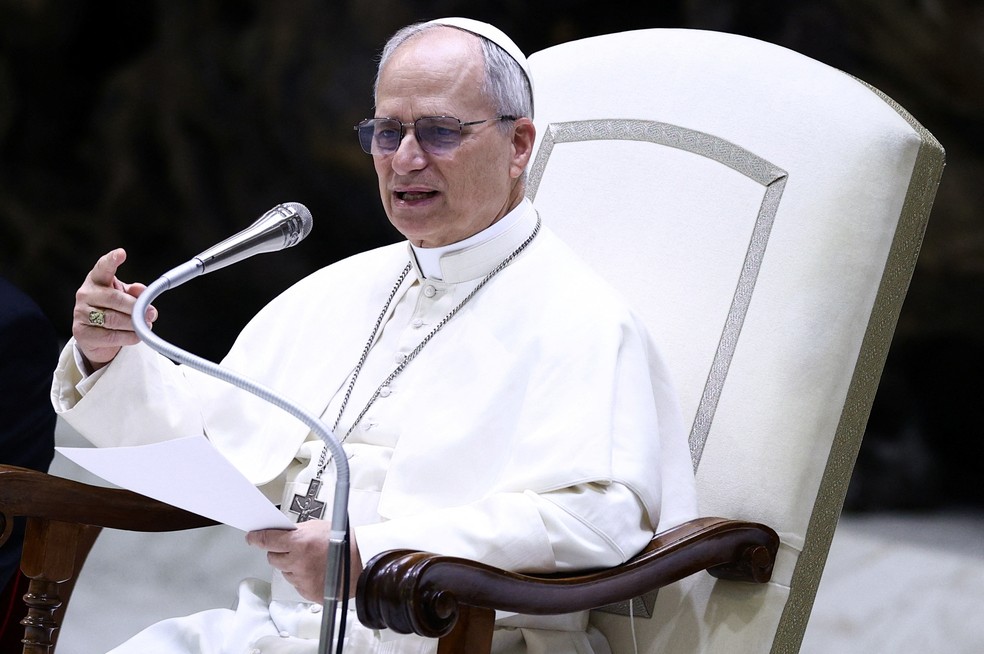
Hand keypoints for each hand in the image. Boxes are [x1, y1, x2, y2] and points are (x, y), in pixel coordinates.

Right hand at [72, 248, 156, 370]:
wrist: (96, 336)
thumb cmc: (112, 309)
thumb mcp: (125, 296)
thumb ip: (135, 292)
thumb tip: (144, 292)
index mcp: (96, 280)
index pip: (102, 267)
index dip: (111, 260)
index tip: (121, 253)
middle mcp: (85, 294)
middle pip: (114, 299)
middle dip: (136, 307)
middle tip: (151, 313)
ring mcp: (80, 313)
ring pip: (113, 319)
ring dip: (133, 324)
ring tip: (145, 326)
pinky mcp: (80, 332)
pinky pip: (110, 336)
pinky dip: (128, 337)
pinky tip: (136, 336)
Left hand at [247, 521, 362, 601]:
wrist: (362, 561)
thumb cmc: (344, 542)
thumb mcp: (317, 527)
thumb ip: (296, 531)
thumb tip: (279, 533)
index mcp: (299, 543)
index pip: (267, 540)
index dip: (256, 538)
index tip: (252, 537)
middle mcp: (298, 563)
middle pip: (273, 559)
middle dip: (279, 553)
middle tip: (292, 549)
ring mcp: (302, 580)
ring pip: (285, 573)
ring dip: (292, 566)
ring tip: (311, 560)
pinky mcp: (308, 592)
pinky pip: (296, 585)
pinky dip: (302, 578)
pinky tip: (316, 571)